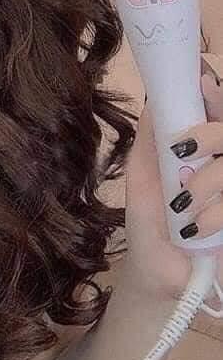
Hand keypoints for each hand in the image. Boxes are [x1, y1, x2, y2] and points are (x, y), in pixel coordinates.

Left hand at [121, 72, 222, 304]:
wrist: (158, 277)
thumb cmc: (152, 224)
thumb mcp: (143, 178)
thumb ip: (150, 141)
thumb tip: (154, 100)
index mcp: (205, 154)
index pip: (219, 116)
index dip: (216, 96)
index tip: (203, 82)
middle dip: (210, 135)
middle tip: (184, 147)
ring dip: (206, 183)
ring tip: (183, 204)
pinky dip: (213, 215)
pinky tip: (196, 228)